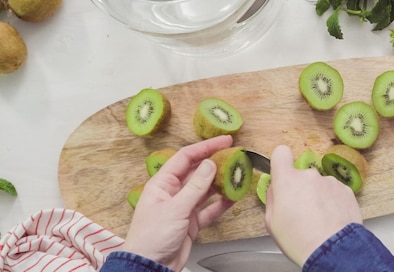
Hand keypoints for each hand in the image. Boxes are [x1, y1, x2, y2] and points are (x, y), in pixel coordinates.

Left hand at [122, 135, 234, 271]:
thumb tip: (210, 165)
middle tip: (235, 157)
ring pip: (205, 190)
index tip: (224, 141)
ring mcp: (183, 208)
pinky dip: (221, 204)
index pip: (186, 157)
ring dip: (221, 183)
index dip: (205, 147)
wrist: (150, 267)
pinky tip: (233, 197)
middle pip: (197, 172)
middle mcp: (173, 193)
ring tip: (237, 175)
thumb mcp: (175, 208)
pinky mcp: (191, 223)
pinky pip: (209, 209)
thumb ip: (195, 187)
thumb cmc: (151, 238)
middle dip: (216, 164)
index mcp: (162, 184)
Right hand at [264, 145, 362, 265]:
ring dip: (318, 197)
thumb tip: (277, 189)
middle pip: (301, 175)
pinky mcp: (346, 190)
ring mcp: (330, 181)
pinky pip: (334, 192)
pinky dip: (333, 203)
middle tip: (302, 212)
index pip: (281, 153)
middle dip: (301, 189)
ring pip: (319, 185)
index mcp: (287, 180)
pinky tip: (332, 220)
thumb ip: (273, 199)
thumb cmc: (298, 239)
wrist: (333, 250)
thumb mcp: (272, 223)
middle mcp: (309, 175)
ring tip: (320, 220)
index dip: (281, 161)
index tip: (282, 173)